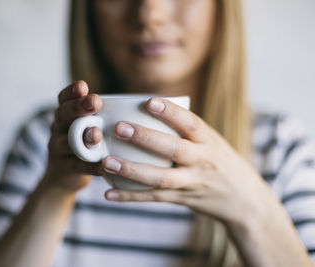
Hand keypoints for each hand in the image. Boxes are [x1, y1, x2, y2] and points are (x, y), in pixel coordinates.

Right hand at [45, 81, 103, 191]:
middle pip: (64, 115)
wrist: (63, 176)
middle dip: (79, 107)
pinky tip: (103, 165)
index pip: (63, 99)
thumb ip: (101, 114)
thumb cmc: (83, 143)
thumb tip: (136, 100)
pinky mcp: (66, 169)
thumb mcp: (86, 125)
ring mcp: (59, 149)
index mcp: (65, 114)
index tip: (83, 85)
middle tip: (95, 102)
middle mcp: (58, 128)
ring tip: (97, 134)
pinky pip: (78, 166)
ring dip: (85, 137)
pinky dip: (91, 166)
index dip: (71, 92)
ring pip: (68, 141)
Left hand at [102, 97, 274, 227]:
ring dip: (131, 170)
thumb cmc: (222, 163)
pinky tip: (109, 193)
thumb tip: (150, 108)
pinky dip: (130, 196)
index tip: (149, 101)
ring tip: (107, 162)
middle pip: (174, 149)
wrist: (246, 201)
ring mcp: (193, 183)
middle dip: (145, 138)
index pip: (191, 123)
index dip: (171, 112)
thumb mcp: (213, 142)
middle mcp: (203, 161)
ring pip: (161, 178)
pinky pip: (154, 198)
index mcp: (210, 141)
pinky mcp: (183, 200)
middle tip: (119, 128)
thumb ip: (188, 130)